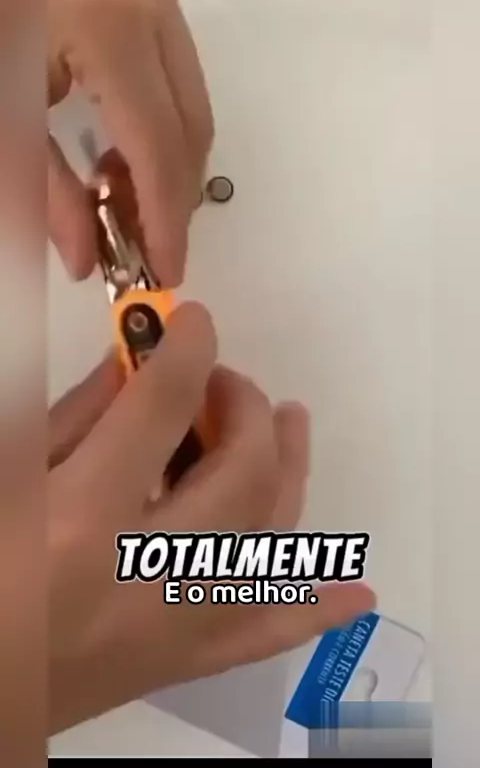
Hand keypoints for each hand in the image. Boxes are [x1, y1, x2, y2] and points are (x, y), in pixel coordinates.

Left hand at [48, 0, 212, 284]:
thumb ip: (42, 189)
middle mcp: (152, 4)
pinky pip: (179, 82)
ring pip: (192, 108)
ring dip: (167, 169)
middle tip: (140, 251)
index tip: (165, 273)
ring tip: (121, 207)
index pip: (159, 146)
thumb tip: (85, 259)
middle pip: (189, 131)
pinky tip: (120, 159)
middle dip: (171, 202)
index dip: (165, 219)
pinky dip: (159, 131)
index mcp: (109, 28)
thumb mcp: (2, 113)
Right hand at [48, 303, 374, 733]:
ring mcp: (175, 630)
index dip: (187, 350)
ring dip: (290, 470)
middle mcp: (146, 577)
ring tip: (292, 419)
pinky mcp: (180, 666)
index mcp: (80, 521)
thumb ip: (75, 417)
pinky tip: (355, 593)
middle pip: (240, 474)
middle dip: (243, 409)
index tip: (195, 321)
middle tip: (220, 383)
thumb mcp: (6, 474)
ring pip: (269, 540)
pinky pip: (263, 636)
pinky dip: (312, 611)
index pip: (161, 410)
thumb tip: (136, 367)